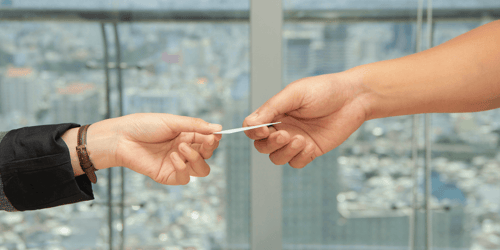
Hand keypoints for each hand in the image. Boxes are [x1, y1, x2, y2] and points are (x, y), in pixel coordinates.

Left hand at [115, 113, 221, 184]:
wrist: (121, 138)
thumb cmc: (144, 125)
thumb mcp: (173, 122)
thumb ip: (196, 126)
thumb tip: (219, 128)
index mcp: (186, 136)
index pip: (208, 141)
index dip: (214, 139)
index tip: (216, 135)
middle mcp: (184, 151)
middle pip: (207, 156)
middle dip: (209, 149)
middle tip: (205, 141)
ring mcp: (177, 164)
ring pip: (201, 170)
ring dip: (196, 158)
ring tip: (181, 148)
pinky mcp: (167, 176)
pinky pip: (185, 178)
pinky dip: (183, 167)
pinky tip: (173, 157)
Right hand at [243, 71, 370, 167]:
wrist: (353, 98)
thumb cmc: (324, 90)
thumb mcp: (294, 94)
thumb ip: (271, 108)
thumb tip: (250, 124)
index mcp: (275, 113)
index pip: (253, 128)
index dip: (253, 132)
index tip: (263, 130)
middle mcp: (283, 128)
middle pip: (262, 146)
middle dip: (270, 144)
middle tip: (286, 135)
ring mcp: (296, 141)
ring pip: (277, 158)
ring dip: (285, 152)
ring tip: (301, 140)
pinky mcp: (311, 150)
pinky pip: (296, 163)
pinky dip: (300, 158)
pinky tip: (310, 146)